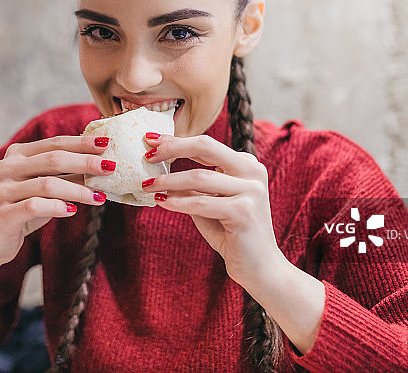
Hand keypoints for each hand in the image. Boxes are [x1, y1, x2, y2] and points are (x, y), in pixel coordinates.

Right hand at [0, 135, 111, 300]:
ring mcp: (3, 189)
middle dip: (85, 162)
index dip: (82, 142)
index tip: (106, 142)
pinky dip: (57, 207)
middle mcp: (8, 167)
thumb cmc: (24, 208)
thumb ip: (68, 176)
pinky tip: (73, 211)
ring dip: (78, 190)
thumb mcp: (46, 189)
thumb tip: (102, 167)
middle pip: (53, 159)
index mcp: (18, 153)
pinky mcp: (4, 213)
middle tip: (110, 167)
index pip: (55, 143)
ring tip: (100, 197)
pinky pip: (35, 206)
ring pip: (47, 184)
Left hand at [141, 133, 281, 287]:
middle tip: (147, 154)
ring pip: (199, 177)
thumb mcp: (209, 203)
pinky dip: (178, 202)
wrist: (260, 268)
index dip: (177, 141)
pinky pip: (201, 203)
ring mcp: (251, 190)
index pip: (206, 144)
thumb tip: (159, 170)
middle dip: (173, 148)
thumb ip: (193, 186)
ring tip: (147, 185)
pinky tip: (161, 201)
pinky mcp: (244, 211)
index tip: (151, 140)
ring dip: (168, 181)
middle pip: (206, 146)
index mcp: (246, 165)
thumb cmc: (231, 234)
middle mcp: (252, 172)